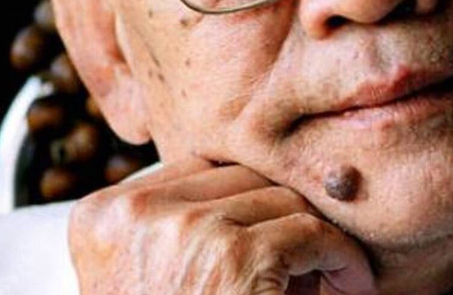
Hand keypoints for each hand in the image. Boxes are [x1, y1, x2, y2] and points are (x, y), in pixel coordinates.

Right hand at [67, 156, 376, 294]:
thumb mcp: (149, 276)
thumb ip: (179, 230)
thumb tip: (269, 181)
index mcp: (101, 218)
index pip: (196, 169)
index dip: (243, 203)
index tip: (273, 236)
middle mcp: (135, 214)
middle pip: (238, 177)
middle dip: (280, 215)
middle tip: (316, 257)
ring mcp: (184, 230)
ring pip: (279, 198)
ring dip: (315, 236)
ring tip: (335, 275)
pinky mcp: (236, 258)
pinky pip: (310, 231)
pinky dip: (343, 257)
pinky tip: (351, 285)